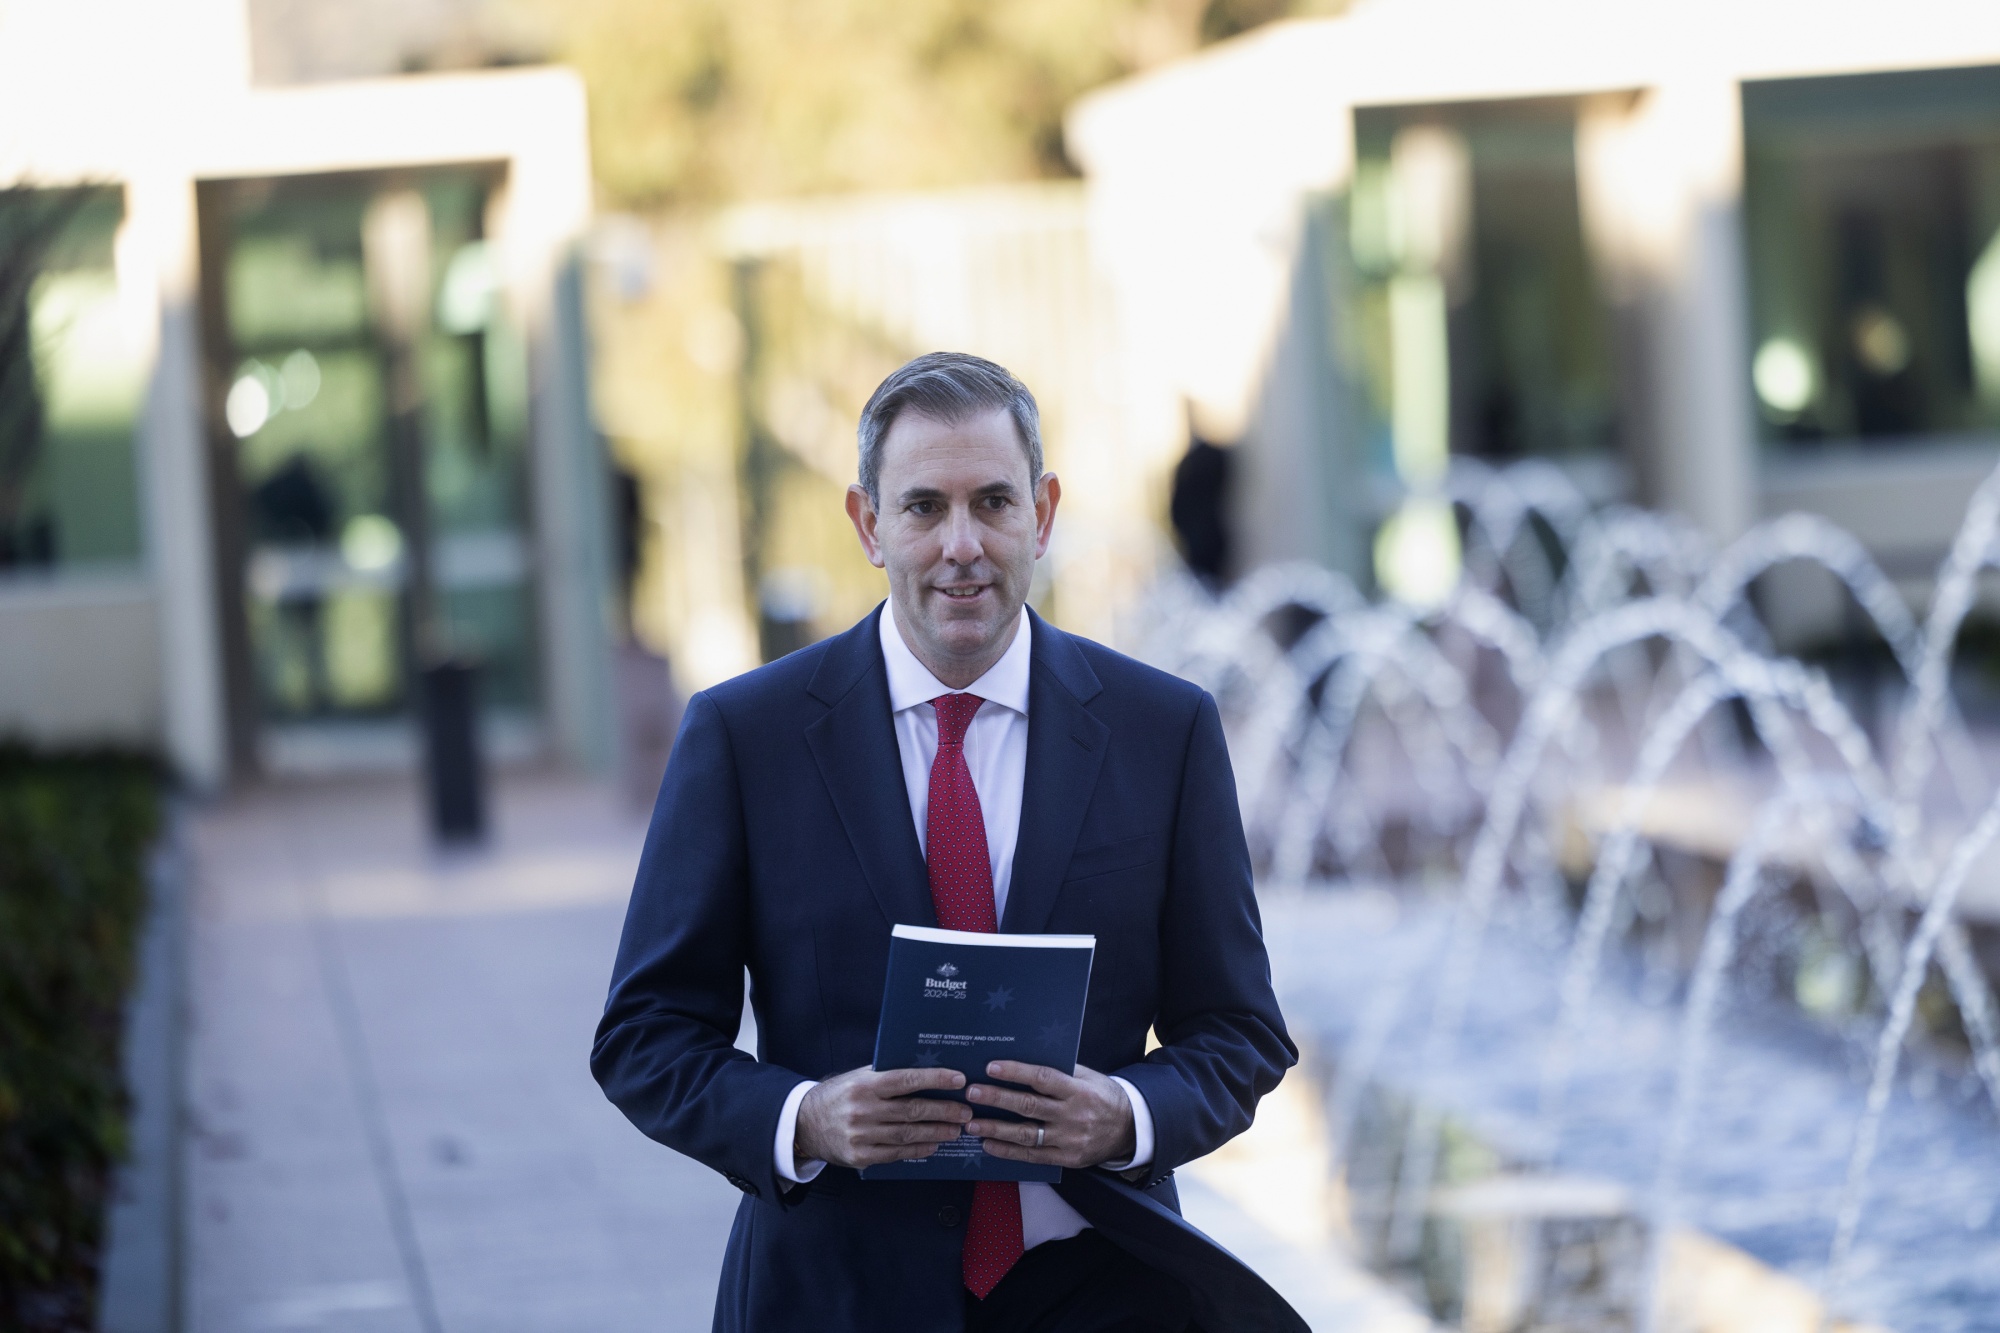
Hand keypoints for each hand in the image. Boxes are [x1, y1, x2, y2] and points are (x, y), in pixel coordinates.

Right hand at [795, 1065, 971, 1169]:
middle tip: (966, 1111)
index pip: (907, 1080)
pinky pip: (897, 1153)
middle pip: (913, 1110)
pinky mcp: (861, 1156)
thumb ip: (886, 1075)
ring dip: (937, 1132)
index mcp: (865, 1085)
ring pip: (908, 1134)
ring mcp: (862, 1135)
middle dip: (944, 1111)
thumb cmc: (840, 1095)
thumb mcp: (858, 1077)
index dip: (936, 1079)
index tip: (959, 1079)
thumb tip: (926, 1070)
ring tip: (956, 1129)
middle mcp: (863, 1110)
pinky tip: (934, 1144)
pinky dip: (919, 1149)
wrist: (805, 1124)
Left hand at [965, 1062, 1135, 1168]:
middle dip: (997, 1099)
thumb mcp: (1089, 1077)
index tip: (991, 1067)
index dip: (1016, 1072)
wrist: (1130, 1129)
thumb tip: (1024, 1058)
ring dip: (996, 1129)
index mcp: (1078, 1090)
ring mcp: (1068, 1139)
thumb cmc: (1103, 1096)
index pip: (1042, 1078)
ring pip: (1027, 1134)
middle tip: (972, 1093)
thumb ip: (1061, 1071)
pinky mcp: (1066, 1158)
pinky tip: (989, 1145)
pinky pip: (1033, 1155)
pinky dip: (1008, 1151)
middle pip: (1029, 1106)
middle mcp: (1072, 1115)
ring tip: (972, 1124)